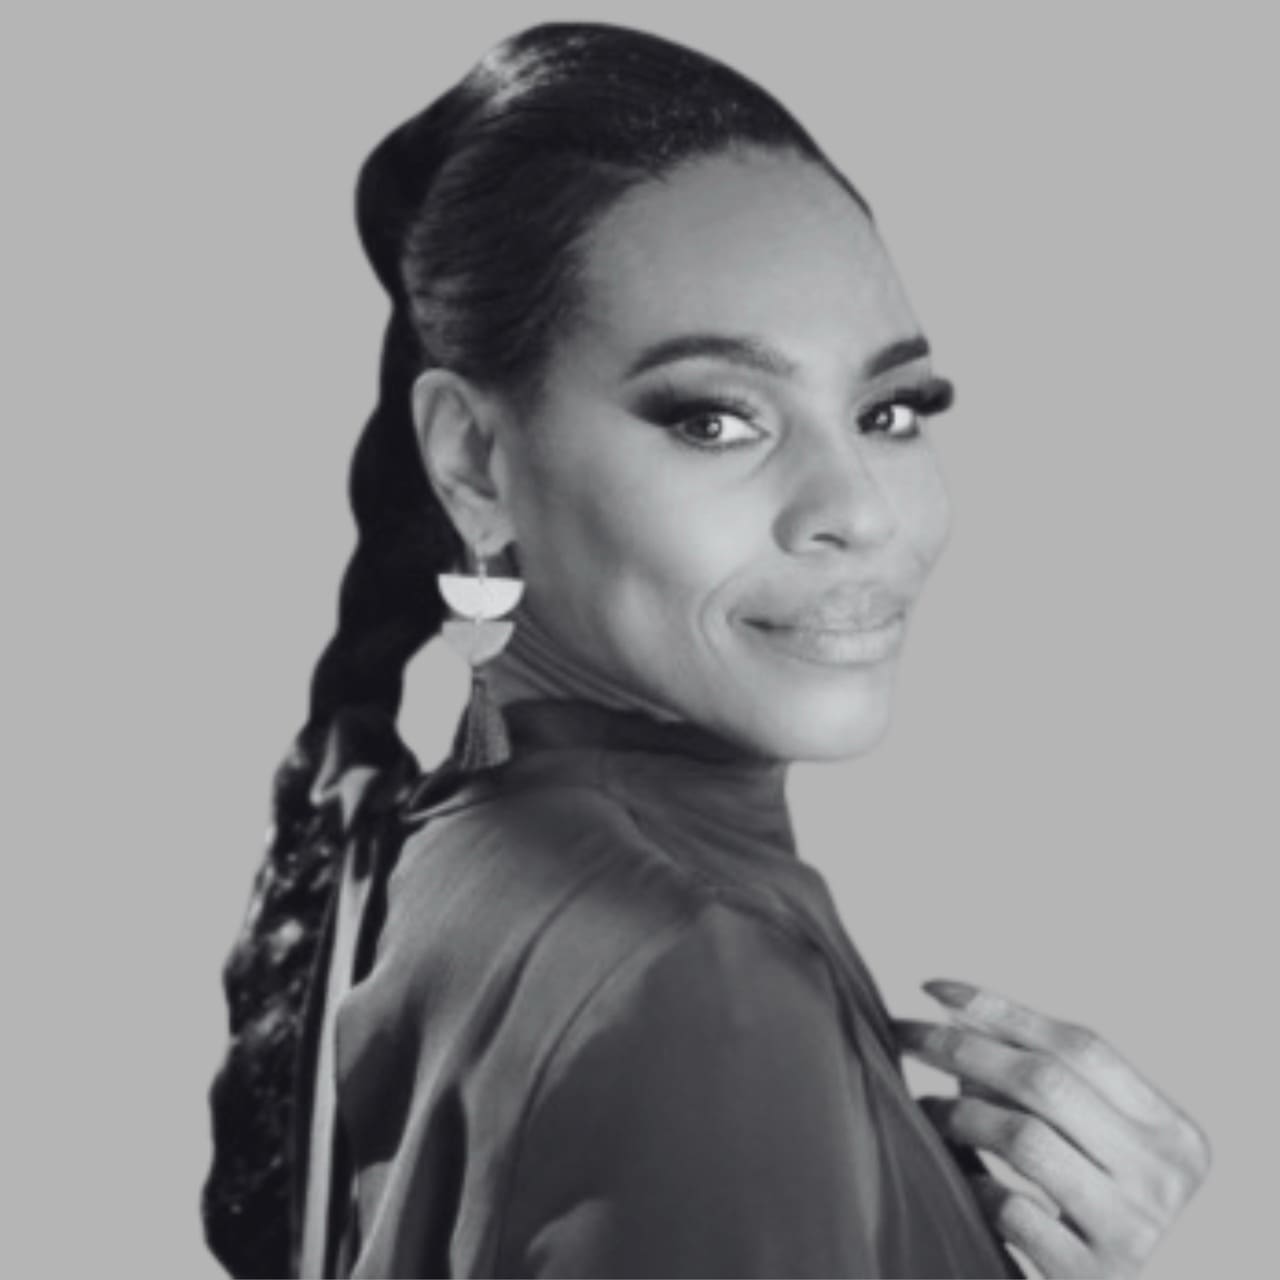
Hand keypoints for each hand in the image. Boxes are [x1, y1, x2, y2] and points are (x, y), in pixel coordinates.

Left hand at [893, 980, 1211, 1278]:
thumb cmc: (1086, 1204)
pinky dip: (972, 1182)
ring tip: (925, 1108)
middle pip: (1047, 1082)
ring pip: (1024, 1138)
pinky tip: (955, 1175)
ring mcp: (1132, 1232)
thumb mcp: (1086, 1138)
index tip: (934, 989)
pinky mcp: (1090, 1276)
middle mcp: (1164, 1180)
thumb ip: (1040, 1078)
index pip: (1082, 1045)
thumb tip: (954, 1011)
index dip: (1003, 1010)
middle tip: (904, 1035)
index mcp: (1175, 1134)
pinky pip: (1010, 1208)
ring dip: (958, 1113)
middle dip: (962, 1048)